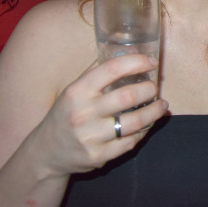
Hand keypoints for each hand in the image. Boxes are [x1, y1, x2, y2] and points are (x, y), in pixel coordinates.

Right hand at [33, 54, 166, 177]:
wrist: (46, 152)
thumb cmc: (67, 114)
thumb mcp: (75, 90)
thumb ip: (99, 72)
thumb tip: (130, 52)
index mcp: (77, 91)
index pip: (111, 69)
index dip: (136, 62)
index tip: (152, 62)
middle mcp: (82, 113)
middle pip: (128, 96)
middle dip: (149, 90)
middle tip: (155, 88)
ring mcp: (90, 137)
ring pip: (134, 122)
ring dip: (154, 112)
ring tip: (161, 105)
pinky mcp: (97, 156)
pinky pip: (130, 142)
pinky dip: (143, 131)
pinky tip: (147, 125)